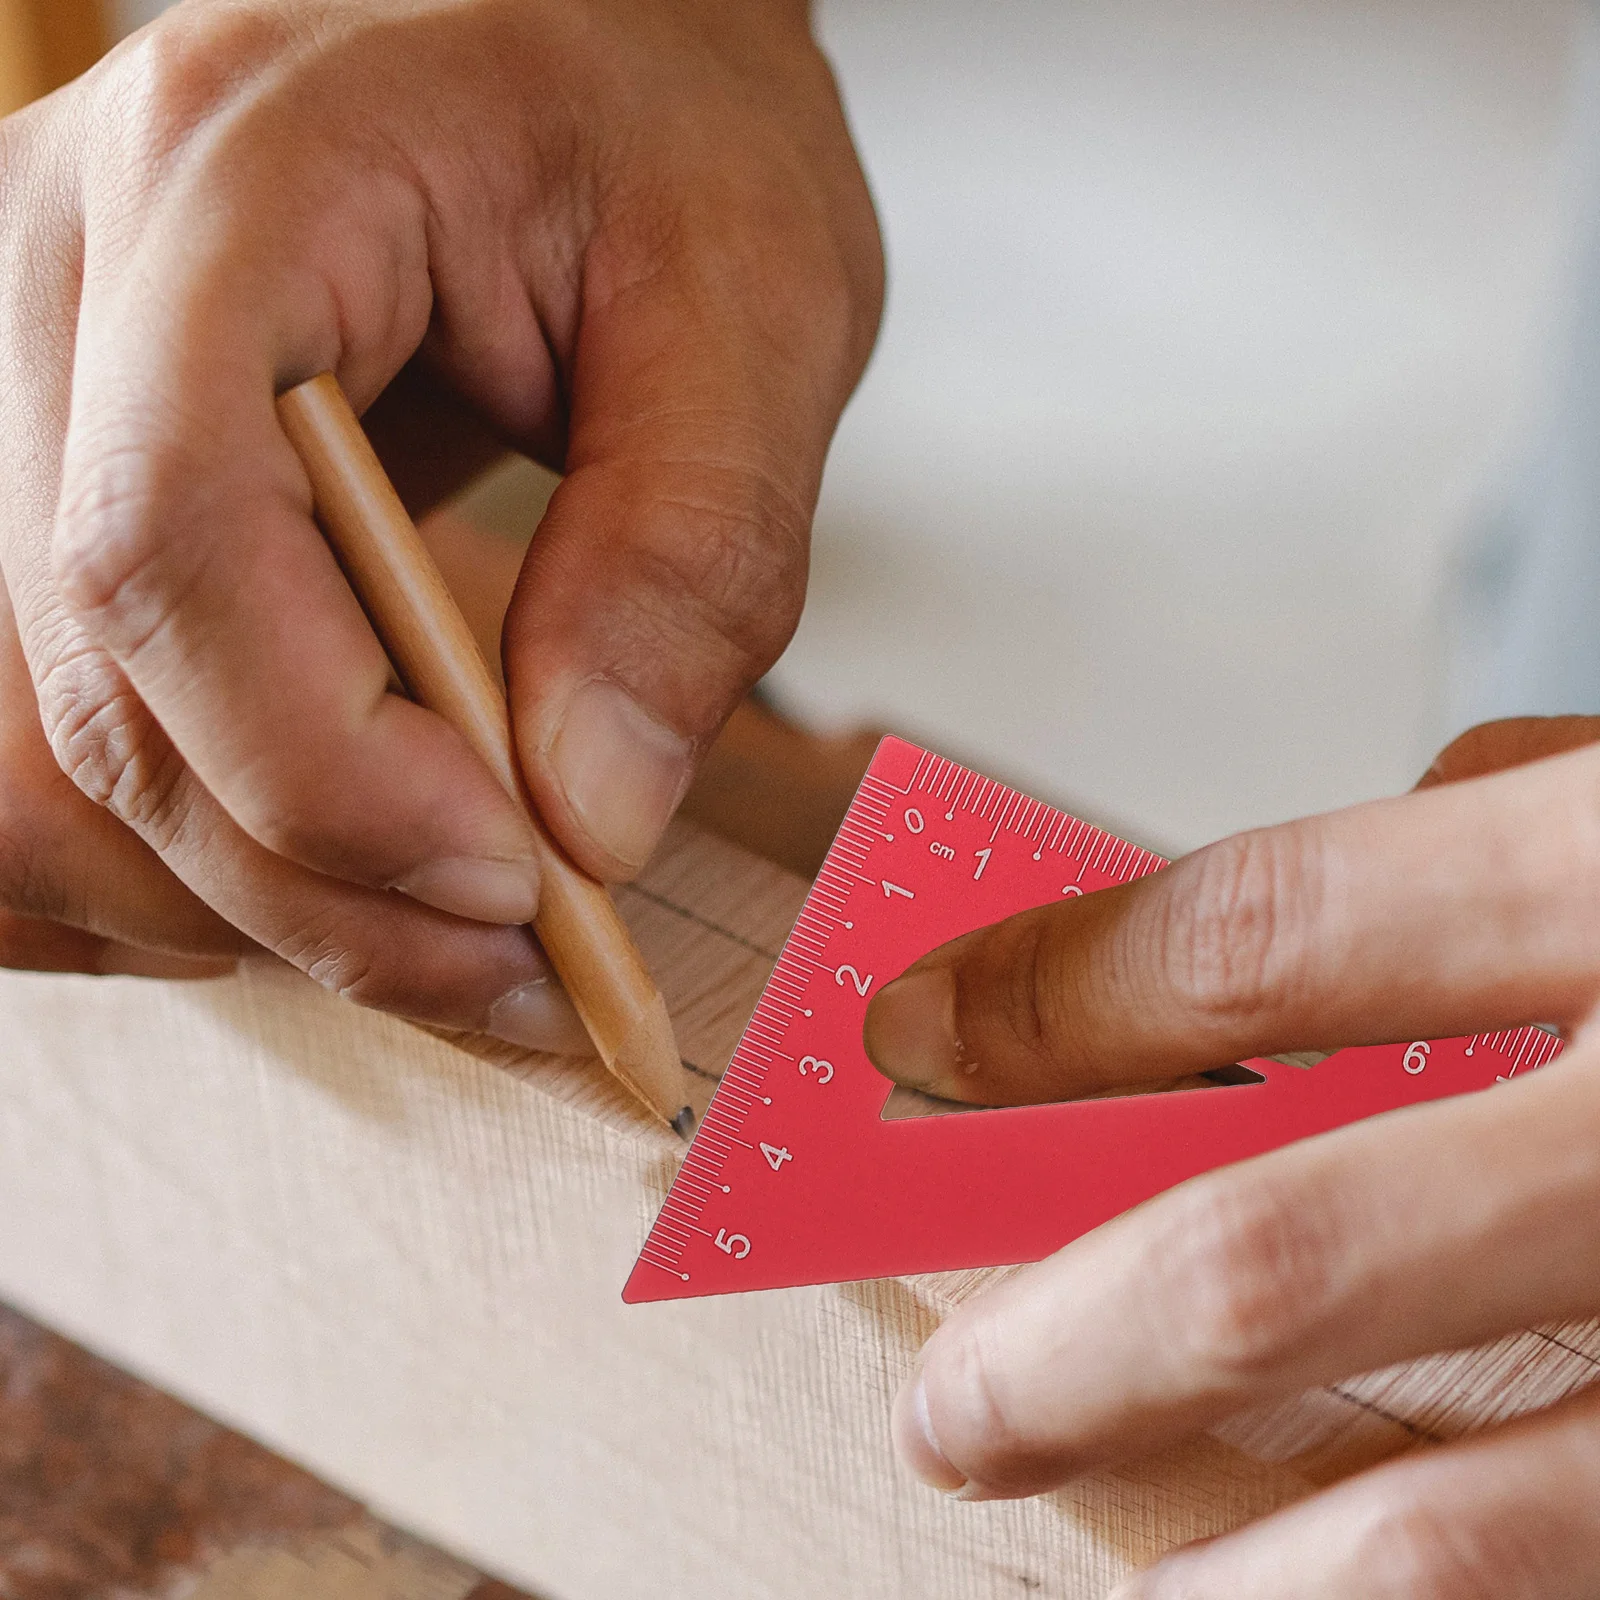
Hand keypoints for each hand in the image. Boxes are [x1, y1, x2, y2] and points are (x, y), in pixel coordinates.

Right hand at [0, 0, 880, 1043]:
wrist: (584, 32)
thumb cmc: (668, 122)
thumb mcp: (752, 307)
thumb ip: (685, 561)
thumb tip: (589, 819)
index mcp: (231, 184)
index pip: (170, 545)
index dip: (331, 776)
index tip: (523, 886)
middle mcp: (65, 279)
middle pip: (98, 691)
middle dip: (317, 882)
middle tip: (523, 964)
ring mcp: (38, 386)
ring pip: (38, 753)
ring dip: (243, 897)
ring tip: (445, 933)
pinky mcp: (73, 477)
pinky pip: (45, 737)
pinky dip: (180, 856)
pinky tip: (323, 875)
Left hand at [865, 716, 1599, 1596]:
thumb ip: (1446, 853)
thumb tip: (1221, 957)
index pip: (1260, 944)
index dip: (1052, 1003)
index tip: (916, 1038)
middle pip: (1280, 1257)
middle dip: (1061, 1343)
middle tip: (952, 1404)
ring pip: (1447, 1526)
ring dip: (1224, 1568)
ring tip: (1097, 1545)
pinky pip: (1560, 1570)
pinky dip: (1391, 1592)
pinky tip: (1305, 1589)